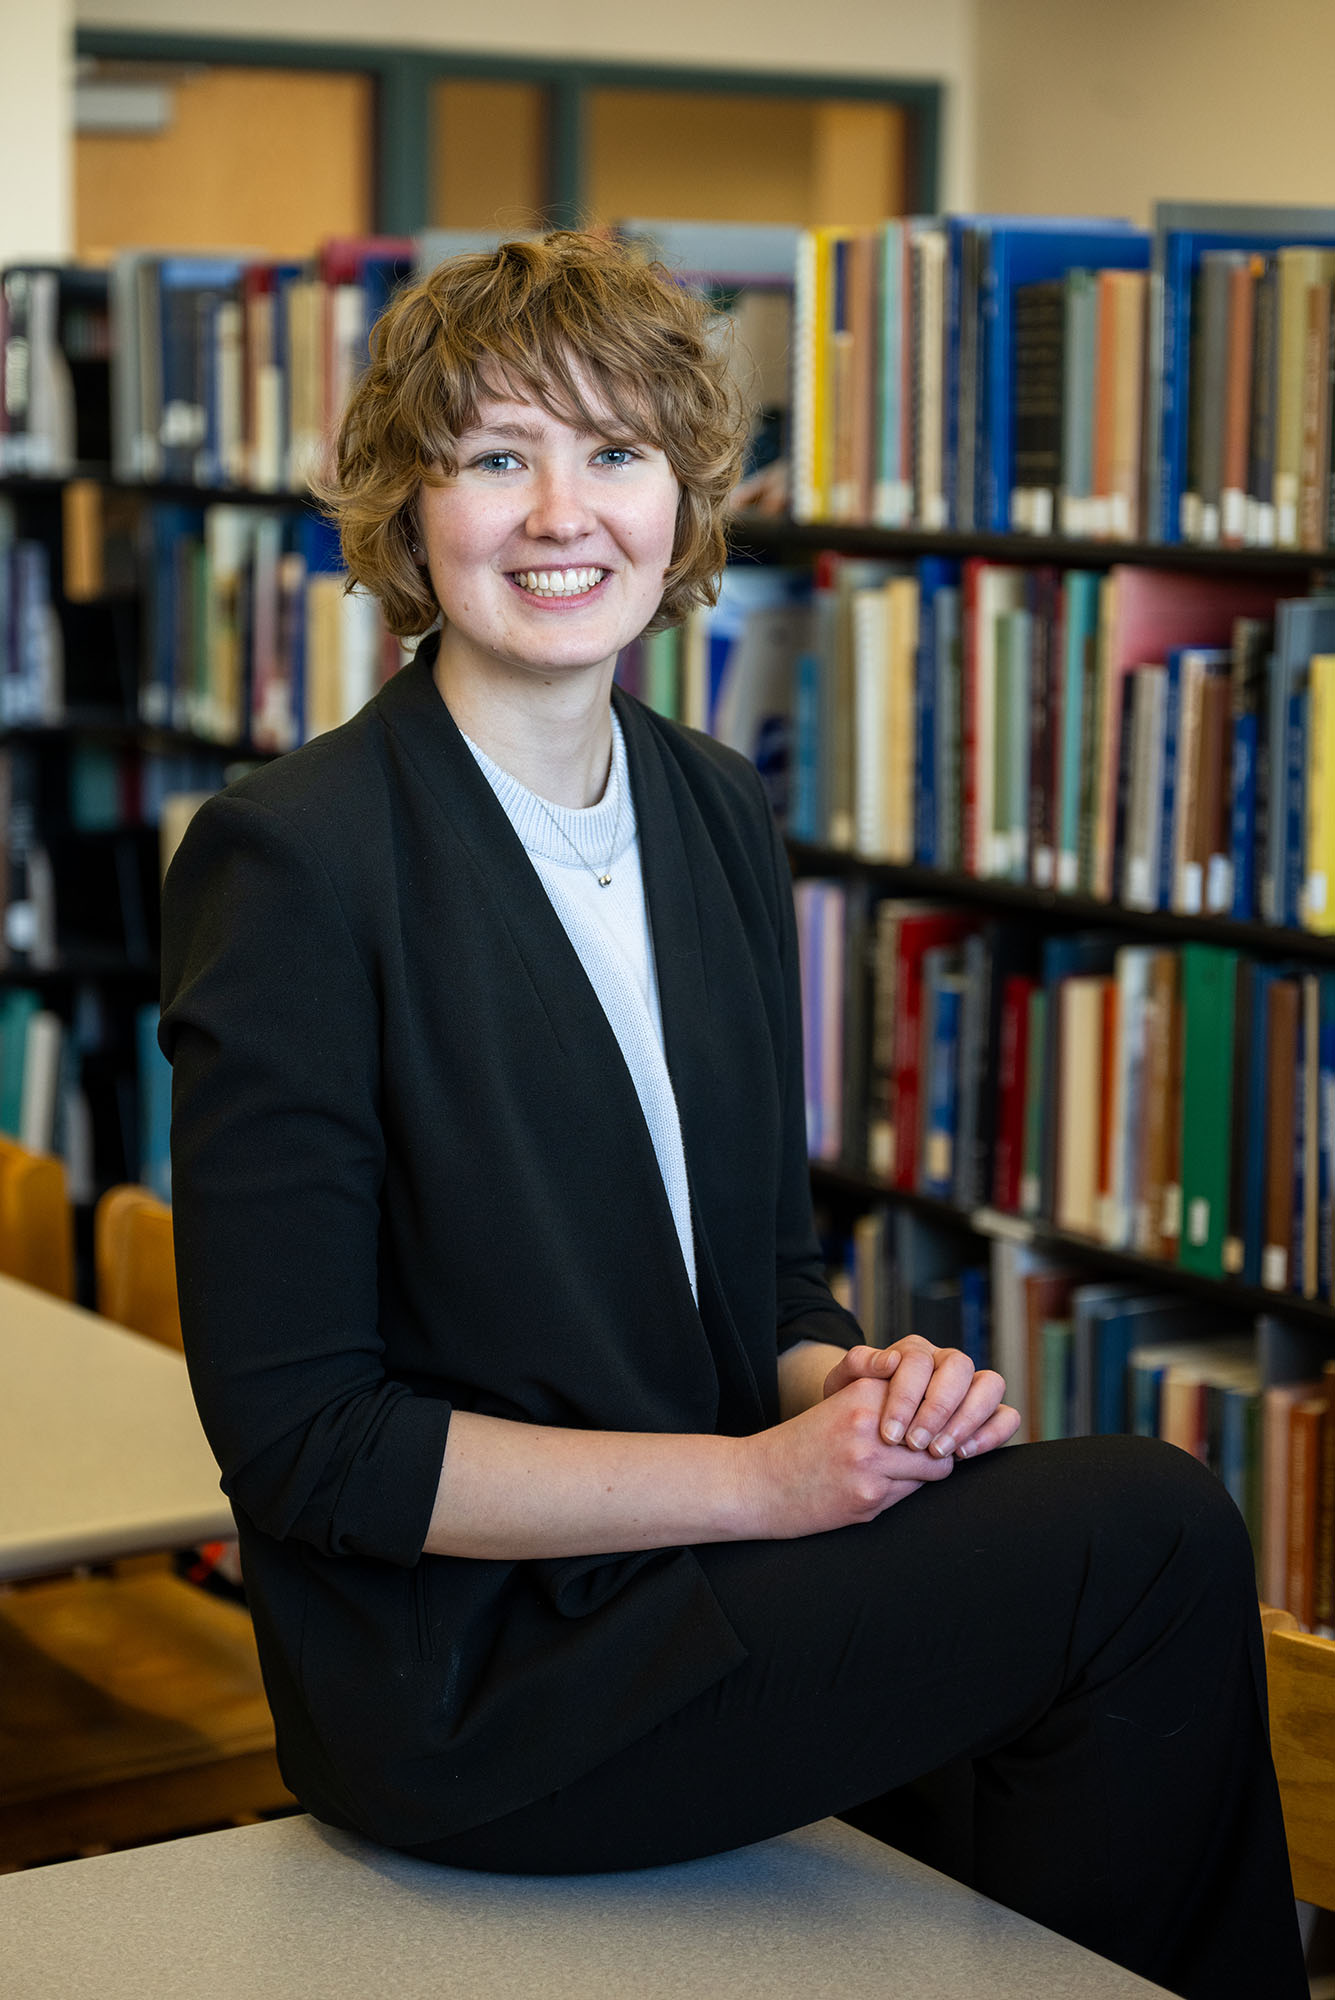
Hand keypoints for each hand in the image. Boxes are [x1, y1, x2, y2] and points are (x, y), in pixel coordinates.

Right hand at [741, 1376, 955, 1538]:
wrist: (756, 1482)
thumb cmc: (802, 1445)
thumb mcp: (841, 1405)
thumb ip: (885, 1403)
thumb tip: (943, 1419)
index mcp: (864, 1391)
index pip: (932, 1396)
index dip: (937, 1413)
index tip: (933, 1424)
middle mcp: (872, 1421)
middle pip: (941, 1431)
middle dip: (937, 1445)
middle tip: (922, 1452)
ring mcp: (872, 1461)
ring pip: (935, 1466)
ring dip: (924, 1472)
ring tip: (895, 1473)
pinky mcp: (869, 1497)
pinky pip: (909, 1494)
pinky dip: (897, 1494)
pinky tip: (868, 1491)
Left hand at [822, 1342, 1019, 1462]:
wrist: (861, 1425)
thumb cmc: (853, 1403)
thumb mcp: (844, 1382)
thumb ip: (859, 1364)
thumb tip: (889, 1360)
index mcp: (914, 1350)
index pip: (918, 1361)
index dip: (906, 1396)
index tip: (890, 1433)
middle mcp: (946, 1362)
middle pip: (959, 1366)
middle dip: (938, 1408)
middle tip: (915, 1443)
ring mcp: (971, 1386)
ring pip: (990, 1385)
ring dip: (967, 1419)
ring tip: (940, 1451)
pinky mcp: (988, 1413)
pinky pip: (1007, 1415)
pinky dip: (992, 1433)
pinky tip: (963, 1454)